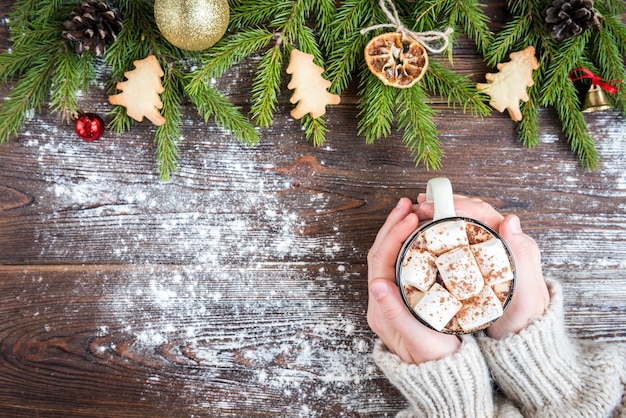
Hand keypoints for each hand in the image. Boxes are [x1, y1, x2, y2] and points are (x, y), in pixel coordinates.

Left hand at [367, 197, 460, 364]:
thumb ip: (396, 313)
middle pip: (380, 253)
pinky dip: (407, 244)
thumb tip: (377, 283)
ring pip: (388, 256)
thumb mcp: (419, 340)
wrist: (441, 376)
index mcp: (381, 307)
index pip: (381, 261)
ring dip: (398, 232)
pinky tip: (419, 234)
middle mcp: (380, 299)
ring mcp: (389, 296)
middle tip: (408, 204)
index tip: (411, 217)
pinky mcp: (401, 295)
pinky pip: (399, 263)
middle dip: (392, 226)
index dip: (394, 236)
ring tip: (411, 212)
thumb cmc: (434, 360)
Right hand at [415, 194, 549, 338]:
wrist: (522, 339)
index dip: (455, 205)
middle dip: (445, 203)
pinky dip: (442, 232)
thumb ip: (523, 257)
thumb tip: (510, 220)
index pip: (482, 213)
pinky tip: (426, 234)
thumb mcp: (528, 293)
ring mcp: (488, 252)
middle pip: (471, 213)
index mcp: (513, 243)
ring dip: (442, 214)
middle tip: (419, 206)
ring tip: (418, 214)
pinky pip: (459, 240)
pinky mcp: (478, 263)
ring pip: (464, 223)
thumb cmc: (525, 318)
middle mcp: (501, 243)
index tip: (431, 207)